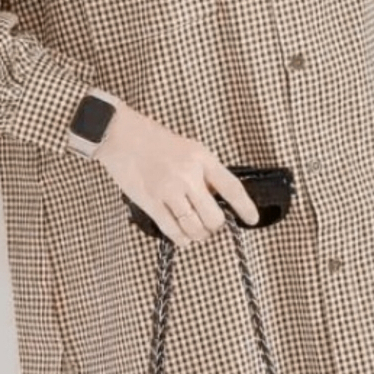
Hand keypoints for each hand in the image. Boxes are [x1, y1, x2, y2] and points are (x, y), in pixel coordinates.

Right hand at [94, 101, 260, 248]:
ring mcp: (169, 190)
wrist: (120, 135)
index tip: (252, 219)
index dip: (245, 207)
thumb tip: (216, 198)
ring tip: (197, 232)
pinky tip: (182, 235)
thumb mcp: (189, 148)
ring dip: (199, 235)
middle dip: (215, 226)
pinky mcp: (151, 202)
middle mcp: (188, 175)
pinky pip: (173, 230)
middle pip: (215, 217)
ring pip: (195, 228)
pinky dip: (181, 239)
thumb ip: (204, 171)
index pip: (232, 188)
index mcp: (201, 158)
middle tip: (211, 224)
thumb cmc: (153, 140)